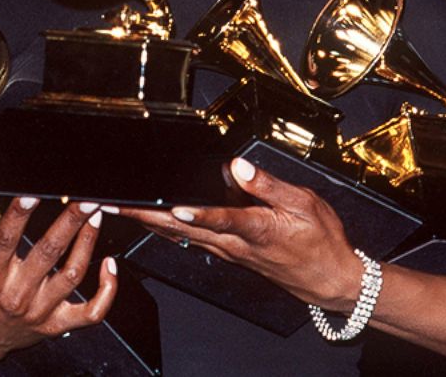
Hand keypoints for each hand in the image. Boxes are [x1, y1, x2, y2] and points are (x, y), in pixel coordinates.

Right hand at [0, 195, 117, 374]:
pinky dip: (106, 291)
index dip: (19, 215)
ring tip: (94, 218)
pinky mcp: (55, 325)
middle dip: (69, 222)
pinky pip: (90, 312)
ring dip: (87, 244)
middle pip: (48, 254)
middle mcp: (16, 298)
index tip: (31, 193)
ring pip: (72, 276)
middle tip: (83, 201)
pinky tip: (109, 265)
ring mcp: (39, 313)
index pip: (6, 242)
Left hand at [122, 157, 363, 310]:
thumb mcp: (304, 204)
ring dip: (150, 222)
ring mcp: (229, 251)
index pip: (221, 220)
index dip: (198, 213)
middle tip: (116, 204)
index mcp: (255, 229)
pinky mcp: (230, 253)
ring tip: (122, 209)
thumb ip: (268, 185)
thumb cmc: (320, 242)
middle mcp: (235, 244)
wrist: (329, 279)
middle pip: (184, 228)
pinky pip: (192, 238)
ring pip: (182, 235)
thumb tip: (238, 166)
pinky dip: (168, 228)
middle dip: (147, 215)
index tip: (174, 206)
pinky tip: (155, 219)